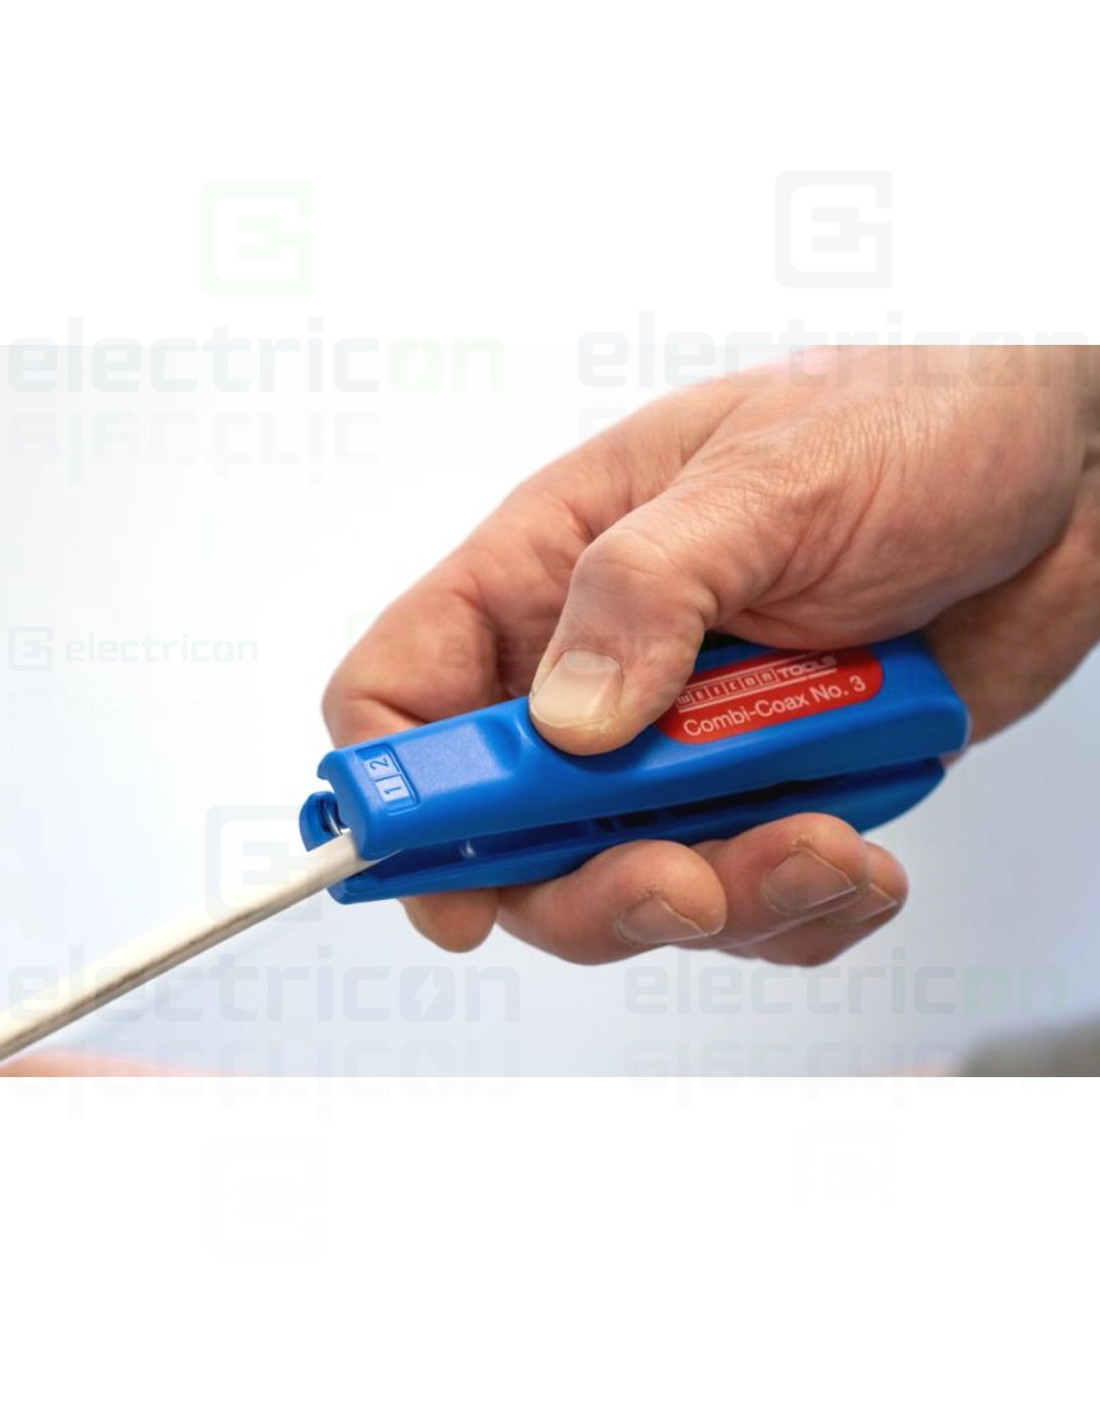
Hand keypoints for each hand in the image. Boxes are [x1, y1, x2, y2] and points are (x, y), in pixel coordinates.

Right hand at [324, 346, 1099, 965]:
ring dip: (724, 900)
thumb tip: (566, 721)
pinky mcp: (777, 794)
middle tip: (683, 879)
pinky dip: (800, 912)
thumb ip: (648, 590)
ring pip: (631, 885)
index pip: (403, 687)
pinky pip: (749, 904)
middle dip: (586, 883)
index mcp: (551, 569)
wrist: (1063, 474)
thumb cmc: (909, 418)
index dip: (396, 794)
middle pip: (511, 833)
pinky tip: (860, 860)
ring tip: (825, 847)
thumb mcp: (769, 478)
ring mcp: (688, 747)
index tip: (444, 880)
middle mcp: (602, 670)